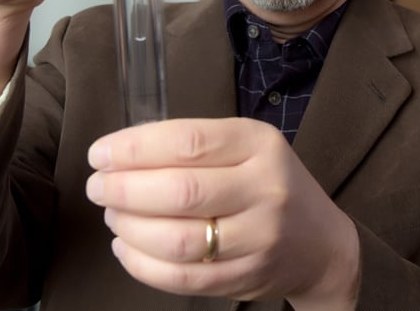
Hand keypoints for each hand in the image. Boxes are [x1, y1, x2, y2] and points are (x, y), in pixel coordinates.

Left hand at [86, 118, 359, 308]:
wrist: (321, 243)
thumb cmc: (270, 184)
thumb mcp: (248, 147)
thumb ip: (197, 145)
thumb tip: (122, 153)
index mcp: (260, 144)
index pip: (189, 141)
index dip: (134, 149)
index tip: (99, 154)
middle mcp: (265, 188)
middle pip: (181, 191)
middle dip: (124, 190)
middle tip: (98, 188)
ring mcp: (259, 238)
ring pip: (178, 240)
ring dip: (130, 228)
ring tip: (113, 216)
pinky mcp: (247, 277)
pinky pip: (183, 278)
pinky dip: (142, 265)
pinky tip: (126, 248)